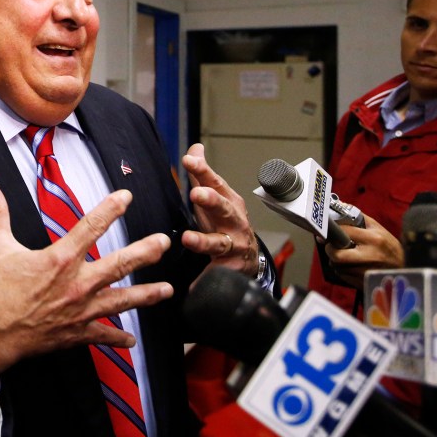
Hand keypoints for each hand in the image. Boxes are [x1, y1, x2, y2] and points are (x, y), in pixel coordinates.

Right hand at [0, 178, 173, 373]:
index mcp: (59, 259)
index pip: (91, 227)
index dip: (110, 209)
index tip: (126, 197)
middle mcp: (76, 284)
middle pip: (119, 264)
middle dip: (145, 252)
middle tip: (164, 243)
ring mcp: (79, 311)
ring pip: (121, 301)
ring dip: (146, 295)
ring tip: (167, 290)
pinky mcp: (74, 334)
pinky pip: (102, 336)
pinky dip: (118, 338)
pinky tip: (132, 339)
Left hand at [180, 143, 259, 277]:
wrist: (249, 257)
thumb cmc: (226, 222)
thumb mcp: (216, 198)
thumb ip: (203, 175)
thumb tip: (195, 148)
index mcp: (228, 202)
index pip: (215, 183)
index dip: (203, 171)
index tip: (188, 160)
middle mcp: (234, 221)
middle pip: (224, 209)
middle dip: (211, 201)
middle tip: (196, 194)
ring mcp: (233, 244)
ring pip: (219, 243)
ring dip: (203, 241)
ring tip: (187, 239)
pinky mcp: (230, 268)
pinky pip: (215, 274)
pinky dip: (204, 280)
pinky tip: (191, 287)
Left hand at [324, 213, 403, 287]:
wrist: (405, 268)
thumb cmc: (389, 246)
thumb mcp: (378, 229)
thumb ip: (358, 219)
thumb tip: (338, 209)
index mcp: (374, 239)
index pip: (344, 233)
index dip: (334, 232)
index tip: (331, 233)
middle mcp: (370, 256)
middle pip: (336, 255)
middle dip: (330, 250)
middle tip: (333, 247)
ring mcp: (366, 271)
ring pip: (337, 266)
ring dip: (336, 261)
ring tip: (345, 256)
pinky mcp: (363, 282)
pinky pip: (342, 275)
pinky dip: (342, 270)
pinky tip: (351, 265)